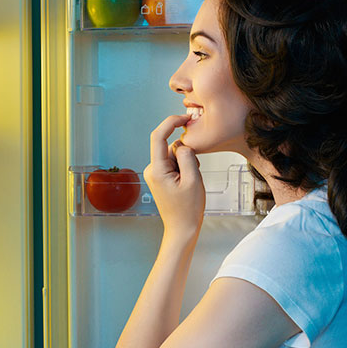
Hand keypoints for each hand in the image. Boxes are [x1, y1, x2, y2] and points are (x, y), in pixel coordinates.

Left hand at [144, 114, 205, 238]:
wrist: (182, 229)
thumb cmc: (188, 210)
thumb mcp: (193, 179)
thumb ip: (188, 156)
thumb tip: (183, 143)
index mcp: (156, 170)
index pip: (158, 136)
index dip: (171, 122)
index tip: (184, 118)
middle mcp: (151, 170)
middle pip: (170, 147)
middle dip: (186, 154)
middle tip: (194, 173)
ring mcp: (155, 174)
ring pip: (174, 155)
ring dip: (186, 163)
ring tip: (190, 183)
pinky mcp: (160, 177)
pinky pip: (174, 163)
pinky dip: (184, 168)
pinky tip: (187, 183)